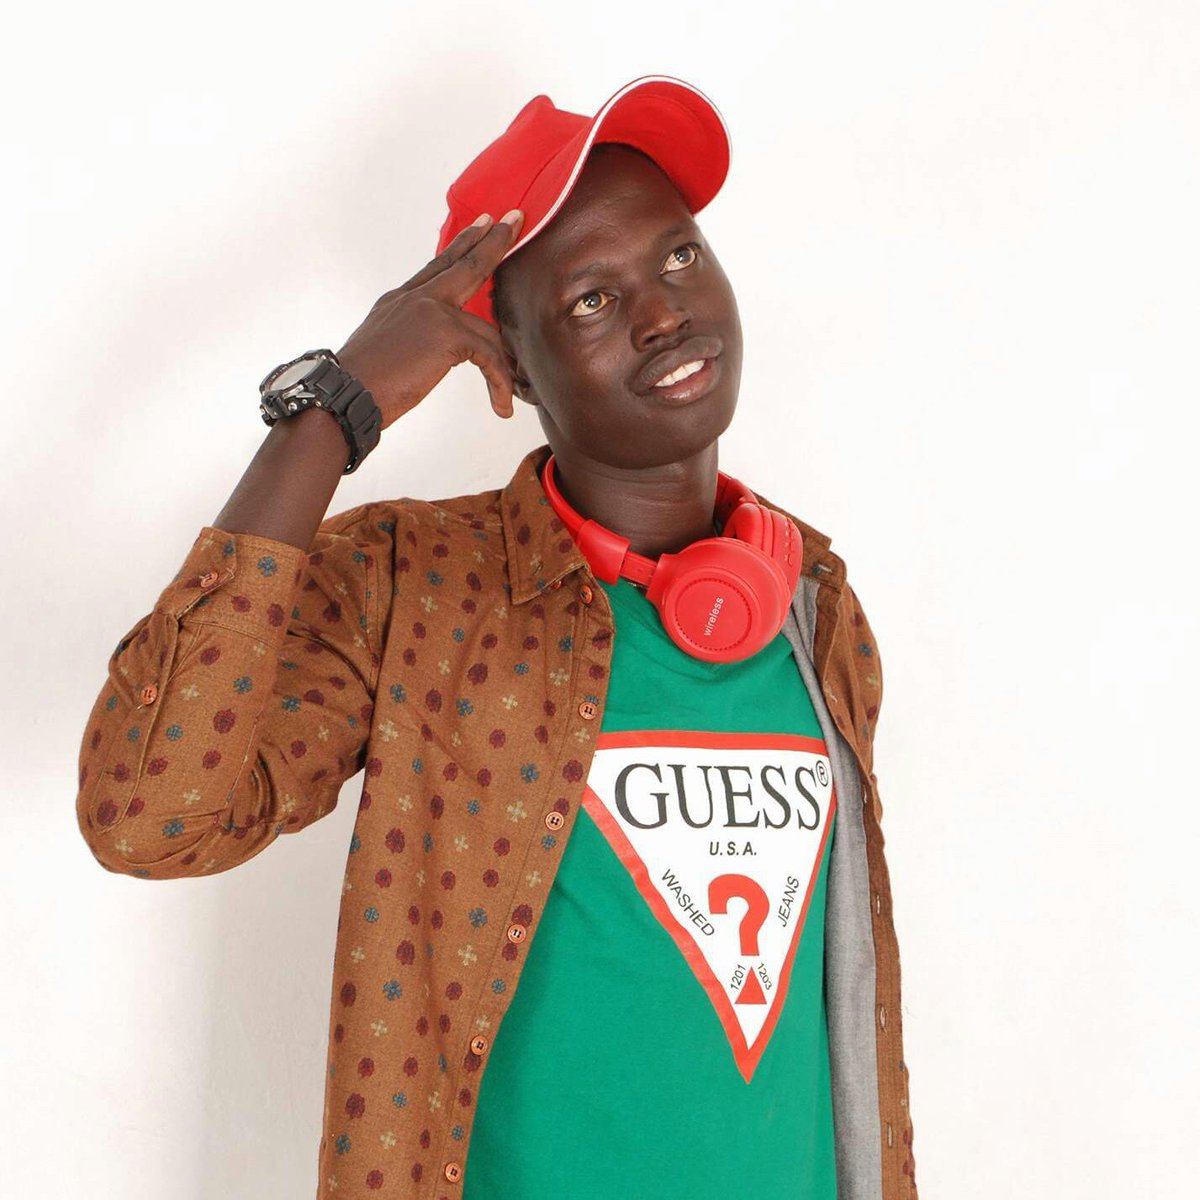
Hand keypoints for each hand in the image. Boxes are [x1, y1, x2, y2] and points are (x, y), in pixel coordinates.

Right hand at [335, 210, 524, 428]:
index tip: (481, 224)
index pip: (438, 266)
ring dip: (501, 367)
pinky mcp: (447, 334)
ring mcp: (432, 311)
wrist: (345, 393)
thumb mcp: (385, 347)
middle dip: (494, 242)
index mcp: (400, 300)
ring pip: (486, 329)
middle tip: (515, 221)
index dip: (462, 244)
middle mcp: (415, 298)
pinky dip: (499, 382)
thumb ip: (411, 335)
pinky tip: (500, 406)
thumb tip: (432, 348)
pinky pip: (489, 355)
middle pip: (465, 264)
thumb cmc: (360, 384)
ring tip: (509, 395)